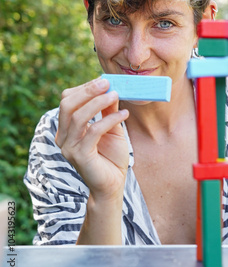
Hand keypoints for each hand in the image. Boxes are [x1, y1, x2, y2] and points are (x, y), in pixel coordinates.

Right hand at [55, 77, 129, 201]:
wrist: (113, 185)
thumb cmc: (111, 156)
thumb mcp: (111, 127)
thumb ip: (108, 109)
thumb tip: (111, 87)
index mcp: (66, 128)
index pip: (67, 100)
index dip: (84, 88)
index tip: (103, 81)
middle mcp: (63, 137)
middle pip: (67, 105)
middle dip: (87, 91)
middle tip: (107, 83)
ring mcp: (69, 148)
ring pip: (78, 117)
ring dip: (98, 103)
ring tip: (116, 95)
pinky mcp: (80, 156)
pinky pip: (93, 132)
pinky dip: (110, 120)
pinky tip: (124, 114)